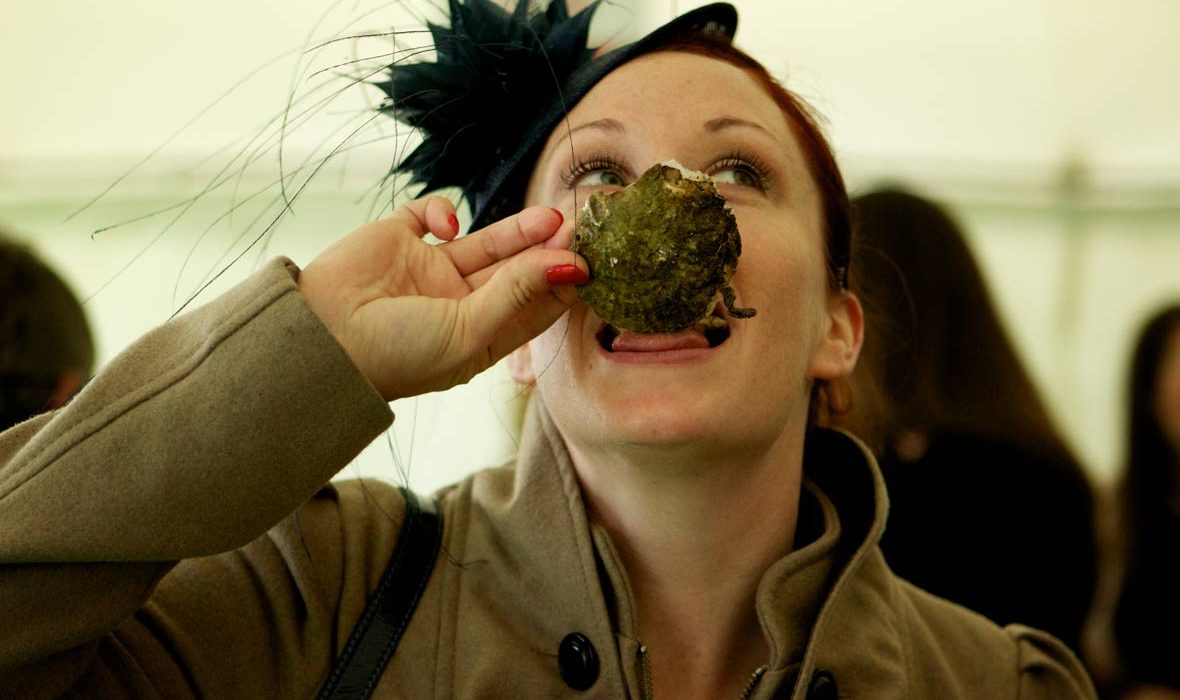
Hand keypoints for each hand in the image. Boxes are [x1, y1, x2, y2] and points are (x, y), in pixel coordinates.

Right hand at [299, 196, 586, 399]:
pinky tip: (446, 227)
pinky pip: (432, 213)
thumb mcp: (468, 331)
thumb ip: (518, 293)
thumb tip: (570, 265)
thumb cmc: (397, 353)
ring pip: (488, 242)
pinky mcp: (399, 238)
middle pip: (517, 272)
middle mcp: (459, 303)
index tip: (593, 264)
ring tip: (553, 218)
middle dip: (548, 252)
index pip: (533, 309)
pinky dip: (444, 211)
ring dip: (520, 230)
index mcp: (478, 337)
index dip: (563, 286)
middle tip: (581, 231)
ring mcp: (429, 269)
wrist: (320, 339)